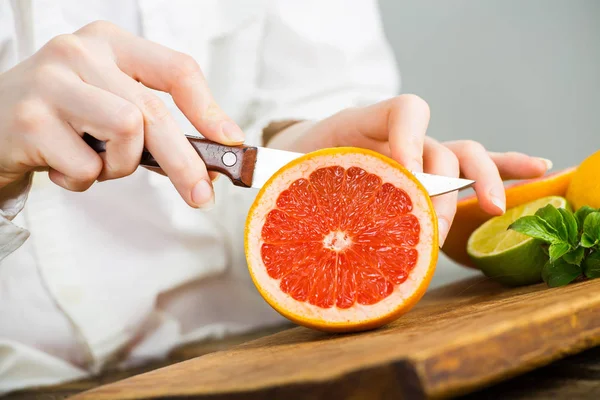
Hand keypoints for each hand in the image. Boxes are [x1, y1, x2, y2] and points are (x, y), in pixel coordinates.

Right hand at [0, 21, 243, 207]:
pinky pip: (87, 167)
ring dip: (119, 166)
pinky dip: (84, 180)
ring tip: (94, 161)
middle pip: (155, 112)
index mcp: (111, 43)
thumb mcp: (109, 103)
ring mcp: (52, 81)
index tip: (231, 141)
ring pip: (127, 133)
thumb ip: (153, 123)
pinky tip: (61, 167)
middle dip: (185, 162)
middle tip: (202, 195)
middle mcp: (81, 52)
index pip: (176, 69)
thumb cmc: (63, 118)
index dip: (209, 109)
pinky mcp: (29, 118)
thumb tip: (210, 159)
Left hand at [267, 95, 550, 244]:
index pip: (407, 110)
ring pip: (466, 155)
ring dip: (484, 179)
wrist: (299, 158)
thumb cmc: (294, 161)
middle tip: (436, 222)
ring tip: (493, 204)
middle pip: (443, 145)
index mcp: (367, 123)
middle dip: (447, 183)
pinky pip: (472, 166)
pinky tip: (537, 172)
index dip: (414, 139)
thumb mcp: (288, 163)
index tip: (406, 175)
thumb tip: (247, 177)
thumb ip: (279, 169)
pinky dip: (505, 167)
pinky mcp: (429, 176)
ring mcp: (420, 156)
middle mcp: (401, 138)